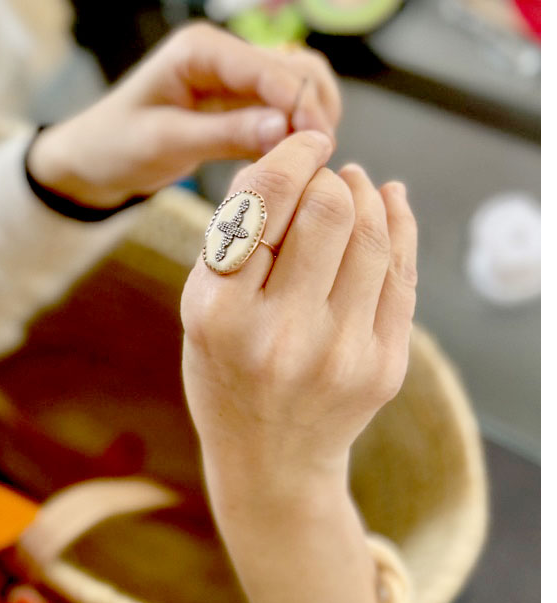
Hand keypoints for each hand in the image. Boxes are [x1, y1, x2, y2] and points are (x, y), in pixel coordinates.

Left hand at [27, 22, 340, 207]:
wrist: (94, 160)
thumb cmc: (116, 146)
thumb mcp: (165, 142)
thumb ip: (225, 133)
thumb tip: (287, 128)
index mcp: (199, 50)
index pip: (267, 67)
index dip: (300, 102)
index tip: (319, 142)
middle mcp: (223, 55)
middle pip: (295, 68)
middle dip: (313, 109)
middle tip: (319, 158)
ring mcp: (233, 78)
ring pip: (296, 88)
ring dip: (311, 119)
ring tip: (311, 162)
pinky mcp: (237, 105)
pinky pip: (280, 112)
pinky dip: (294, 133)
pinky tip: (294, 162)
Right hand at [181, 131, 416, 492]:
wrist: (269, 460)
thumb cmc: (225, 375)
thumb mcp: (201, 308)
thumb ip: (232, 236)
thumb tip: (284, 161)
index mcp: (219, 316)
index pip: (264, 203)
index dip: (292, 156)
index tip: (306, 142)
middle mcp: (280, 336)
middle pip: (330, 210)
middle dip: (329, 176)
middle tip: (324, 172)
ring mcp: (340, 354)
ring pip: (374, 234)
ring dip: (365, 195)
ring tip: (352, 187)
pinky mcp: (383, 367)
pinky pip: (402, 273)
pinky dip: (398, 226)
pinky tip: (388, 205)